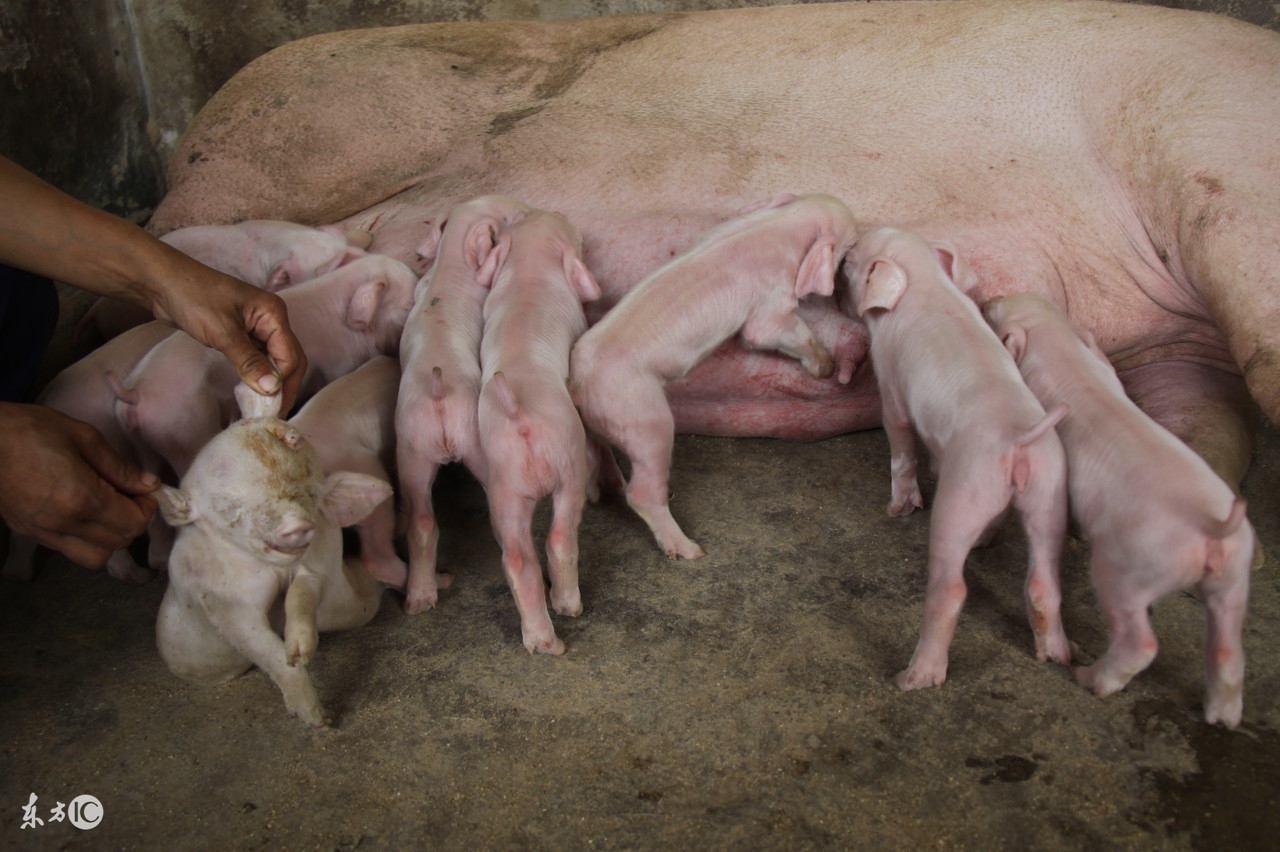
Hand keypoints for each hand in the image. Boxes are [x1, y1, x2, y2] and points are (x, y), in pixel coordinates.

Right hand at [0, 403, 158, 567]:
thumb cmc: (30, 430)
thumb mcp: (83, 437)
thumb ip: (119, 467)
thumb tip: (149, 485)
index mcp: (80, 498)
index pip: (133, 524)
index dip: (147, 509)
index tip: (144, 492)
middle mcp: (63, 523)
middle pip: (119, 543)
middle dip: (133, 522)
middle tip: (129, 497)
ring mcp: (43, 532)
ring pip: (95, 557)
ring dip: (110, 538)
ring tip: (107, 509)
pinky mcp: (29, 534)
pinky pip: (69, 550)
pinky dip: (86, 539)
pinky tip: (83, 512)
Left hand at [148, 264, 307, 411]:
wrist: (162, 282)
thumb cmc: (193, 298)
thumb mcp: (223, 332)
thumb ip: (249, 362)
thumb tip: (271, 389)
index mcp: (273, 314)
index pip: (290, 356)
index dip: (283, 384)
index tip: (272, 409)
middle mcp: (271, 320)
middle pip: (288, 359)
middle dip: (284, 386)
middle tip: (274, 414)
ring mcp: (256, 326)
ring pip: (274, 360)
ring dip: (270, 382)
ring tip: (262, 407)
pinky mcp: (242, 333)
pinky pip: (258, 358)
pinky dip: (256, 374)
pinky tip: (251, 390)